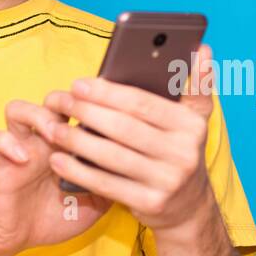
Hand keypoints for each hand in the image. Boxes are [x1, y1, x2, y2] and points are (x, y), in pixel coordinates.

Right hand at [0, 99, 111, 255]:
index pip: (84, 108)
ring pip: (18, 108)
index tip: (115, 106)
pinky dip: (7, 143)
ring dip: (38, 115)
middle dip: (68, 99)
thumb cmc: (58, 215)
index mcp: (70, 143)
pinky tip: (24, 159)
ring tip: (53, 133)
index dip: (98, 102)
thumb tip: (146, 168)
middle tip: (82, 113)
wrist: (18, 237)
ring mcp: (20, 147)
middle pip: (53, 99)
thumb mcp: (96, 200)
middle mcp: (44, 139)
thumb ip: (115, 180)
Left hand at [41, 43, 217, 234]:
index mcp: (191, 125)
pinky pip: (106, 184)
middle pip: (124, 128)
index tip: (78, 83)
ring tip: (52, 128)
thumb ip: (196, 84)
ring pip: (112, 156)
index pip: (143, 103)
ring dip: (77, 141)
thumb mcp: (194, 119)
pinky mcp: (150, 203)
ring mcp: (167, 181)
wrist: (188, 207)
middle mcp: (183, 153)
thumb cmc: (178, 151)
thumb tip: (202, 47)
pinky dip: (78, 171)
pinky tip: (57, 159)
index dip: (107, 92)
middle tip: (59, 100)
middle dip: (87, 111)